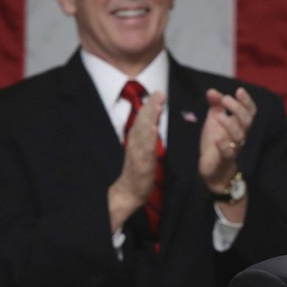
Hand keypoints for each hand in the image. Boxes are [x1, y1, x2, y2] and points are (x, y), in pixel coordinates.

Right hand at [108, 91, 164, 230]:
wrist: (128, 193)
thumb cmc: (137, 171)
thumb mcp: (144, 151)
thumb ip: (147, 136)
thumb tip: (154, 122)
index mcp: (137, 140)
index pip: (143, 120)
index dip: (150, 106)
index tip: (158, 92)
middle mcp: (135, 144)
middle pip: (142, 122)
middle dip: (150, 107)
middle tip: (159, 93)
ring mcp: (137, 154)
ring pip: (143, 133)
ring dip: (150, 118)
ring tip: (157, 105)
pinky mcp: (141, 165)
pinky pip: (145, 150)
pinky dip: (149, 139)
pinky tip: (155, 130)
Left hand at [199, 87, 256, 192]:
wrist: (212, 168)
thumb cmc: (216, 142)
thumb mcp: (214, 121)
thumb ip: (215, 106)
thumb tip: (212, 91)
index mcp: (240, 125)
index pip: (250, 112)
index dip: (247, 102)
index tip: (239, 91)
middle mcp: (241, 136)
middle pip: (247, 122)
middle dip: (238, 109)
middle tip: (226, 99)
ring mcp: (235, 148)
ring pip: (240, 136)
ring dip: (230, 125)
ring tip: (219, 116)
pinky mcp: (226, 160)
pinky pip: (228, 153)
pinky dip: (224, 146)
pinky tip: (217, 139)